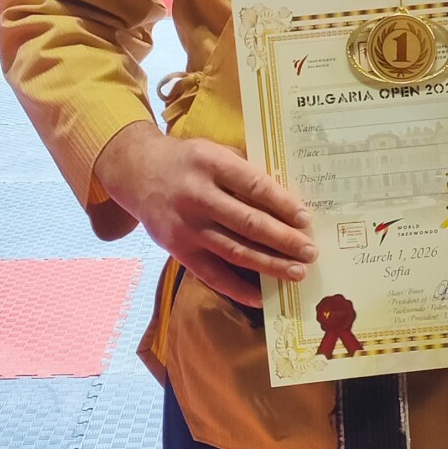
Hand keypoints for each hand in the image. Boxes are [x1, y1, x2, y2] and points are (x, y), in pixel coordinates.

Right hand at [95, 123, 313, 308]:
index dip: (282, 204)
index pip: (254, 186)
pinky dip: (237, 288)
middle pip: (248, 223)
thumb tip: (288, 201)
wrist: (137, 172)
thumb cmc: (188, 161)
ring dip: (269, 264)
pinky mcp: (177, 249)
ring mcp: (185, 226)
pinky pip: (211, 274)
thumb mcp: (214, 152)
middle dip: (283, 240)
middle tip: (310, 251)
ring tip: (297, 272)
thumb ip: (244, 172)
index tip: (305, 219)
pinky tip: (261, 296)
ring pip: (234, 251)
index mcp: (210, 163)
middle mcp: (196, 195)